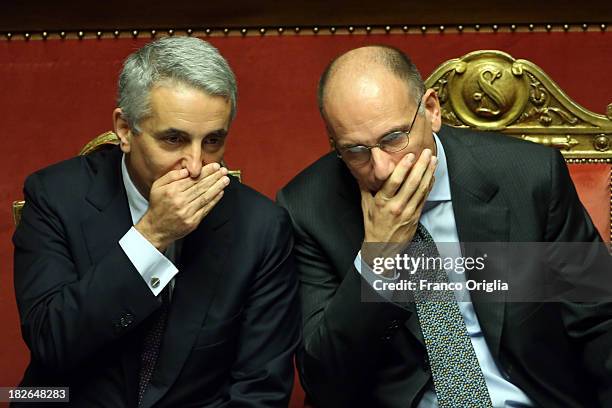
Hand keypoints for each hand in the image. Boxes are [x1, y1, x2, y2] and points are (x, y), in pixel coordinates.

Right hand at [135, 163, 229, 250]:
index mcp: (172, 191)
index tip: (215, 166)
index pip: (193, 178)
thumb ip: (171, 176)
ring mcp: (187, 212)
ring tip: (225, 180)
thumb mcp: (157, 186)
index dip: (206, 171)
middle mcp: (180, 201)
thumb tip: (186, 171)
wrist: (155, 229)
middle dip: (215, 177)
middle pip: (201, 186)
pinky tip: (220, 193)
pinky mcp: (193, 221)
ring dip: (217, 187)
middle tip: (224, 171)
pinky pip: (206, 209)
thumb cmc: (158, 206)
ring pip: (206, 197)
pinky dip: (214, 200)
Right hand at [360, 149, 436, 274]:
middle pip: (411, 183)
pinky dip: (429, 186)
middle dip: (421, 166)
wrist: (382, 247)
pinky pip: (424, 198)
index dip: (403, 167)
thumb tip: (361, 171)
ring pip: (421, 190)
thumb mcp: (365, 205)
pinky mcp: (415, 217)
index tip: (410, 155)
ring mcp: (407, 212)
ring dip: (428, 173)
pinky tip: (432, 176)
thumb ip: (365, 187)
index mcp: (382, 202)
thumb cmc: (373, 225)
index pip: (394, 182)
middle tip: (427, 153)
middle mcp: (396, 206)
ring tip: (433, 160)